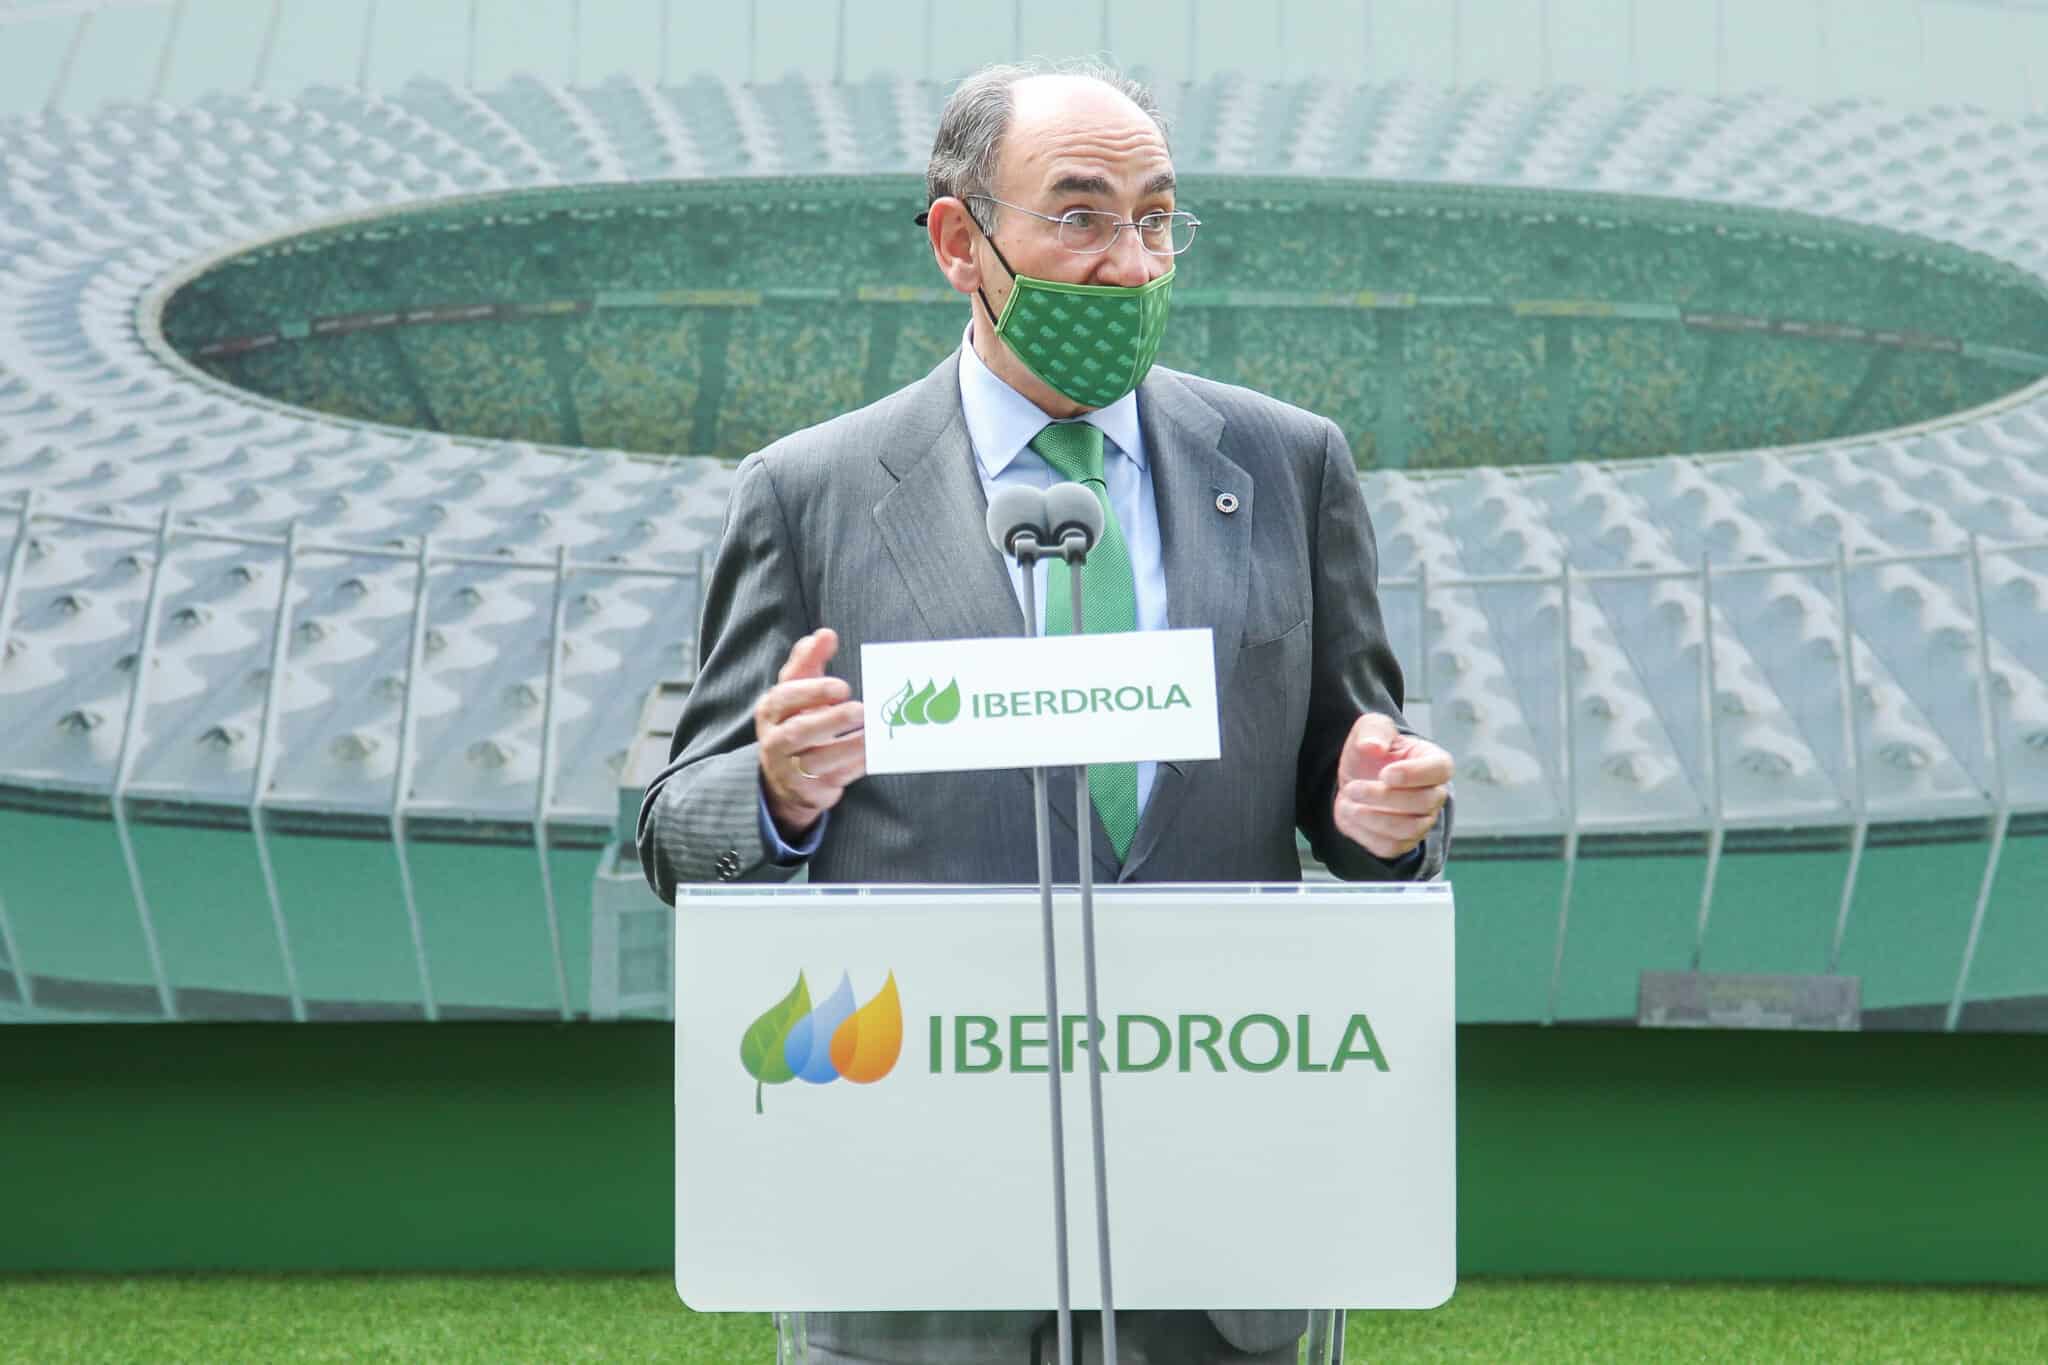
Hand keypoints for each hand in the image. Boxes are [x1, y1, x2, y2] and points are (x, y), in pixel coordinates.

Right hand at [756, 628, 866, 840]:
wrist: (785, 777)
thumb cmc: (796, 720)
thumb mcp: (797, 690)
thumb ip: (809, 661)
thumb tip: (825, 634)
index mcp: (770, 711)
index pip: (783, 698)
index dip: (812, 692)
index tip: (842, 686)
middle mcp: (774, 741)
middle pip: (797, 732)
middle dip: (830, 720)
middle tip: (861, 710)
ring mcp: (789, 769)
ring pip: (816, 761)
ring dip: (847, 746)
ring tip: (873, 733)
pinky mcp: (808, 791)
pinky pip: (834, 779)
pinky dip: (855, 766)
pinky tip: (874, 752)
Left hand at [1332, 713, 1452, 863]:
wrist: (1356, 777)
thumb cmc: (1372, 751)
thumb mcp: (1370, 728)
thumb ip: (1373, 730)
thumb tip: (1373, 746)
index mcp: (1433, 761)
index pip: (1440, 770)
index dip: (1414, 774)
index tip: (1385, 774)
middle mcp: (1435, 794)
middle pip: (1425, 803)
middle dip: (1384, 797)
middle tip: (1353, 787)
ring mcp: (1422, 821)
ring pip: (1409, 829)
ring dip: (1373, 818)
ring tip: (1349, 802)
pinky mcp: (1403, 842)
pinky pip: (1391, 847)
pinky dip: (1366, 833)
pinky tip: (1352, 815)